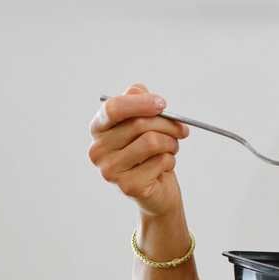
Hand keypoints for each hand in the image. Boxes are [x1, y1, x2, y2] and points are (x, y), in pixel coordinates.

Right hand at [91, 83, 191, 219]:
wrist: (157, 188)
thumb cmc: (149, 152)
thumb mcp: (143, 121)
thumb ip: (137, 100)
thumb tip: (137, 90)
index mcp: (98, 129)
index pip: (113, 108)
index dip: (140, 103)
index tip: (162, 104)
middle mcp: (98, 150)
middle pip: (139, 124)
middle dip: (168, 124)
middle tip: (180, 130)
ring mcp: (110, 170)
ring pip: (152, 142)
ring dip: (171, 142)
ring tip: (172, 147)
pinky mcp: (127, 186)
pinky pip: (159, 161)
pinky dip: (170, 160)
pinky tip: (165, 165)